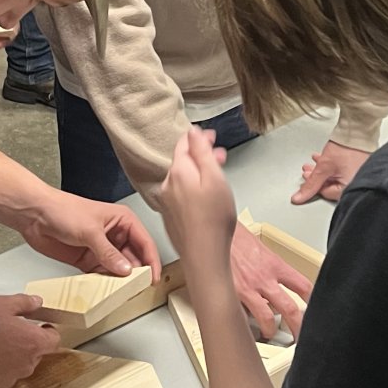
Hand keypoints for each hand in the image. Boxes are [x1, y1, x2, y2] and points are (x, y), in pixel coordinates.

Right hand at [0, 293, 58, 387]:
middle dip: (25, 344)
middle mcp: (24, 365)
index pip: (54, 340)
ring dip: (8, 358)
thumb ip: (24, 303)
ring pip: (16, 368)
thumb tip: (36, 303)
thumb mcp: (1, 303)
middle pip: (34, 355)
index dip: (46, 332)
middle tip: (6, 332)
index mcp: (32, 343)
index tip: (39, 327)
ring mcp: (8, 380)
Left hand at [20, 192, 162, 281]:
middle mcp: (115, 235)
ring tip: (122, 292)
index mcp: (122, 220)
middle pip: (134, 258)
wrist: (34, 215)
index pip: (144, 242)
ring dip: (120, 280)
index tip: (152, 278)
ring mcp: (101, 249)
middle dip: (136, 274)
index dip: (151, 261)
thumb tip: (125, 270)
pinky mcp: (88, 260)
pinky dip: (104, 283)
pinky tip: (105, 290)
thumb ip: (108, 253)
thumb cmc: (62, 209)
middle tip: (137, 289)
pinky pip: (102, 275)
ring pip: (118, 269)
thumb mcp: (90, 231)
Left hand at [159, 127, 239, 278]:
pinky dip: (194, 188)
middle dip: (201, 155)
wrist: (203, 256)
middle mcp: (168, 185)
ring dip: (199, 172)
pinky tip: (206, 197)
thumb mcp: (214, 178)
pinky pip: (181, 194)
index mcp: (178, 172)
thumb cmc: (214, 218)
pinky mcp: (172, 217)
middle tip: (220, 155)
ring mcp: (168, 202)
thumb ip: (202, 152)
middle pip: (184, 161)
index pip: (184, 144)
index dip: (199, 137)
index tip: (213, 136)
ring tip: (216, 175)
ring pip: (183, 178)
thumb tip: (193, 131)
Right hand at [230, 224, 312, 337]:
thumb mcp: (259, 249)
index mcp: (275, 265)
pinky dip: (246, 325)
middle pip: (291, 309)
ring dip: (271, 330)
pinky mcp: (233, 294)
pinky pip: (244, 317)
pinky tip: (245, 327)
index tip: (314, 310)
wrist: (214, 233)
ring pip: (269, 318)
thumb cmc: (233, 238)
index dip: (312, 301)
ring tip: (269, 334)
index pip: (303, 286)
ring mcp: (250, 288)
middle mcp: (266, 278)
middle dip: (298, 327)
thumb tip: (274, 281)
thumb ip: (268, 267)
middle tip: (300, 336)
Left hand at [292, 141, 368, 204]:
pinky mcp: (359, 167)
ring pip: (335, 177)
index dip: (313, 185)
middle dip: (317, 177)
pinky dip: (332, 167)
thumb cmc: (346, 148)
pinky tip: (326, 159)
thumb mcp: (323, 168)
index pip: (326, 193)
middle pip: (331, 185)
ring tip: (316, 162)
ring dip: (323, 170)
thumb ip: (311, 184)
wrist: (357, 131)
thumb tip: (299, 198)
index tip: (306, 178)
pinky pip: (343, 171)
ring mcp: (359, 175)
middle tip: (308, 171)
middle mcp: (356, 184)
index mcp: (350, 189)